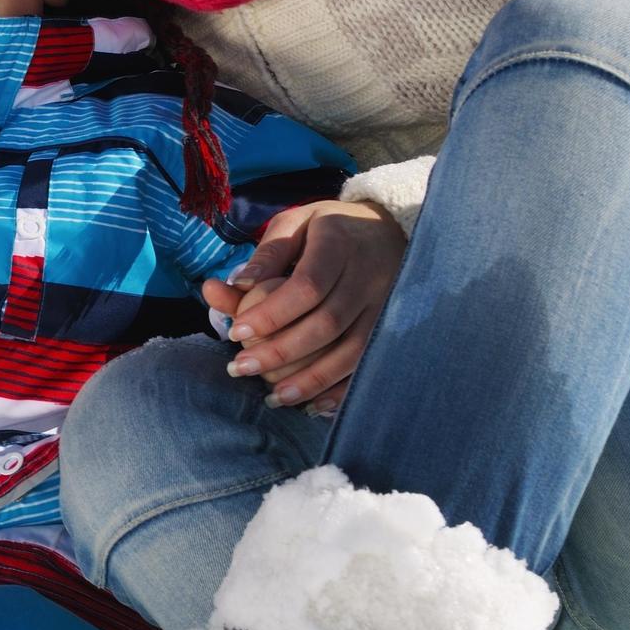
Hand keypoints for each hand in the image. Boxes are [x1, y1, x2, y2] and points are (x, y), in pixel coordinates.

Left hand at [203, 199, 406, 412]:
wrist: (390, 227)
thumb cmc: (328, 228)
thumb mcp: (296, 224)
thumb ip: (267, 255)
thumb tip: (235, 285)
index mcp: (339, 243)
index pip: (307, 286)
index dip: (271, 314)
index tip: (235, 332)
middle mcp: (369, 275)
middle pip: (327, 323)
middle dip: (281, 352)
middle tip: (240, 369)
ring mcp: (387, 304)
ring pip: (352, 350)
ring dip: (311, 379)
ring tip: (274, 397)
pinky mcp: (394, 327)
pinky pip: (370, 364)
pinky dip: (343, 389)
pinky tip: (314, 406)